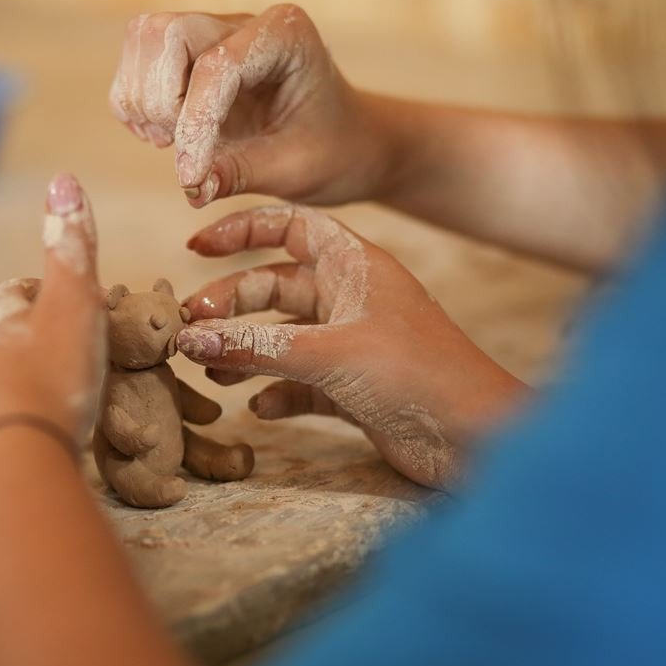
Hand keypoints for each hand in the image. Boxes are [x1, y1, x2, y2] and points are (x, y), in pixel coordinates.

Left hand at [0, 174, 104, 476]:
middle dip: (35, 345)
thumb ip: (70, 246)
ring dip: (20, 385)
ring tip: (58, 407)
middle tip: (76, 370)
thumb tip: (62, 177)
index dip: (59, 303)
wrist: (11, 468)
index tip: (86, 325)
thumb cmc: (50, 380)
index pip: (24, 292)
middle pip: (5, 336)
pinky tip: (33, 438)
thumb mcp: (74, 305)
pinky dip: (8, 423)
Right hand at [108, 5, 393, 207]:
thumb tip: (191, 188)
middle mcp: (244, 24)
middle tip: (178, 147)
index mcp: (284, 35)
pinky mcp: (188, 57)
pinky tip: (166, 137)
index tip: (190, 177)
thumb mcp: (293, 170)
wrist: (344, 144)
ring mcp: (213, 34)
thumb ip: (239, 174)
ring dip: (143, 101)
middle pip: (164, 35)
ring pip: (143, 42)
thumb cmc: (330, 152)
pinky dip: (136, 105)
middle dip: (160, 100)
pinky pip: (138, 66)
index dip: (193, 123)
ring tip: (171, 143)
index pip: (216, 66)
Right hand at [177, 205, 527, 490]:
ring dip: (246, 351)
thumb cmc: (414, 375)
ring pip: (283, 337)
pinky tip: (258, 408)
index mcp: (353, 266)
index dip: (242, 230)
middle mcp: (350, 298)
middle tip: (190, 328)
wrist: (475, 438)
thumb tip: (190, 338)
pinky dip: (276, 391)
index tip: (196, 246)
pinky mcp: (353, 386)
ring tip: (210, 370)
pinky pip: (300, 381)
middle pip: (275, 285)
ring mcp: (352, 343)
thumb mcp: (328, 353)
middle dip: (232, 304)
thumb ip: (255, 347)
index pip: (290, 227)